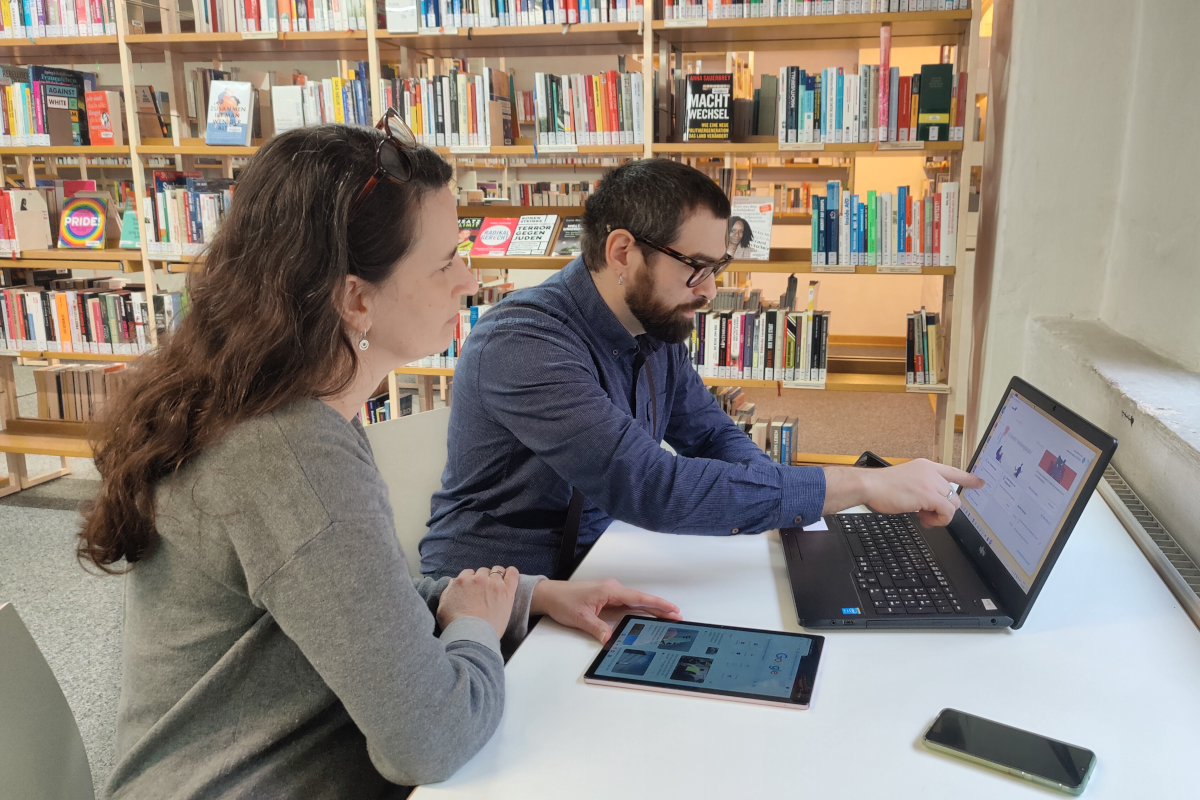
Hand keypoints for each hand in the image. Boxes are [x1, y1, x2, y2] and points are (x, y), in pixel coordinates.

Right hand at [436, 566, 519, 639]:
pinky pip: (512, 574)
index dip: (471, 581)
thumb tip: (454, 583)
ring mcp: (493, 584)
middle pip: (482, 572)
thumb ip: (448, 592)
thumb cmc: (456, 626)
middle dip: (483, 579)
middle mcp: (478, 579)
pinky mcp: (507, 592)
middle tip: (484, 592)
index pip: (468, 573)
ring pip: (497, 571)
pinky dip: (511, 573)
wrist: (471, 636)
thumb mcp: (442, 607)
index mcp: (462, 581)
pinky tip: (510, 575)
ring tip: (496, 587)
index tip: (473, 589)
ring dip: (496, 577)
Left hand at [530, 578, 682, 641]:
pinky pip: (627, 603)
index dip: (657, 604)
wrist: (549, 595)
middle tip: (677, 616)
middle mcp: (612, 589)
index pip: (639, 598)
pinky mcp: (606, 598)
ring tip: (667, 617)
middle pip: (641, 599)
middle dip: (660, 607)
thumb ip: (598, 628)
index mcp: (610, 590)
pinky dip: (639, 609)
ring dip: (651, 609)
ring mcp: (610, 593)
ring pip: (636, 601)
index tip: (672, 608)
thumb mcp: (581, 618)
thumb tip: (611, 639)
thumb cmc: (563, 601)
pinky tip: (646, 616)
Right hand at [859, 458, 984, 526]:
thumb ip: (920, 488)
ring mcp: (931, 482)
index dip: (968, 479)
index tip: (979, 482)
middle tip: (925, 515)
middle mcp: (931, 472)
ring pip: (953, 504)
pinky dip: (939, 520)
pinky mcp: (929, 495)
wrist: (869, 485)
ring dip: (940, 516)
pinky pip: (947, 512)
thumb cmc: (880, 486)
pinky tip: (924, 519)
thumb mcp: (905, 480)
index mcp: (925, 466)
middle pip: (953, 495)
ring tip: (923, 517)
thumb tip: (928, 505)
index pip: (953, 471)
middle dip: (942, 508)